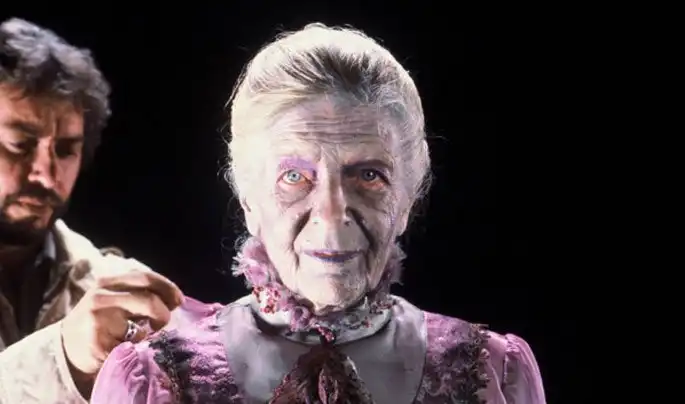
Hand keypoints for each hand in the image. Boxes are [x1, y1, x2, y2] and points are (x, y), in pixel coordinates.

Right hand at [61, 257, 182, 377]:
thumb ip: (137, 292)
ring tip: (143, 336)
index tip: (179, 301)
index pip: (146, 278)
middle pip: (148, 301)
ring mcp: (98, 322)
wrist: (64, 347)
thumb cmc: (99, 319)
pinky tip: (126, 349)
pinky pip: (129, 348)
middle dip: (163, 314)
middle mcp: (101, 298)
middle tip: (163, 323)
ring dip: (148, 335)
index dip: (168, 288)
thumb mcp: (112, 297)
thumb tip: (174, 299)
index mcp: (108, 282)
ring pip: (141, 328)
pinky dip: (134, 350)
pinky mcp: (97, 345)